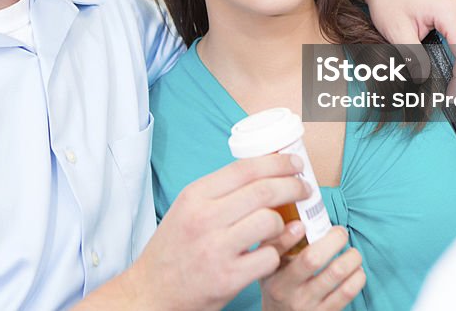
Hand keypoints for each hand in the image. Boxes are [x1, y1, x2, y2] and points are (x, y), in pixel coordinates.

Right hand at [126, 154, 311, 310]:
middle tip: (304, 189)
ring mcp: (216, 249)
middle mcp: (204, 218)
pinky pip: (270, 257)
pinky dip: (277, 254)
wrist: (151, 292)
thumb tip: (264, 174)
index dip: (277, 163)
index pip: (245, 168)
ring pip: (271, 221)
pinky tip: (272, 253)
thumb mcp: (187, 210)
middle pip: (264, 190)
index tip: (294, 164)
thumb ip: (219, 192)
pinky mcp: (228, 278)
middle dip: (294, 186)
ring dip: (285, 222)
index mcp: (195, 196)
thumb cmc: (173, 249)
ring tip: (283, 226)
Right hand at [260, 226, 365, 310]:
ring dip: (351, 257)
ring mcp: (308, 305)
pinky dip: (357, 276)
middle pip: (313, 258)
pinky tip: (356, 271)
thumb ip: (275, 244)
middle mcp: (288, 291)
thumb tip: (296, 219)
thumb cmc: (277, 287)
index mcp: (273, 276)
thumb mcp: (267, 269)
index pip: (278, 248)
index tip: (304, 223)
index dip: (290, 232)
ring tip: (352, 253)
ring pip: (336, 273)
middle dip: (333, 239)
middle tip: (340, 233)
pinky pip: (347, 292)